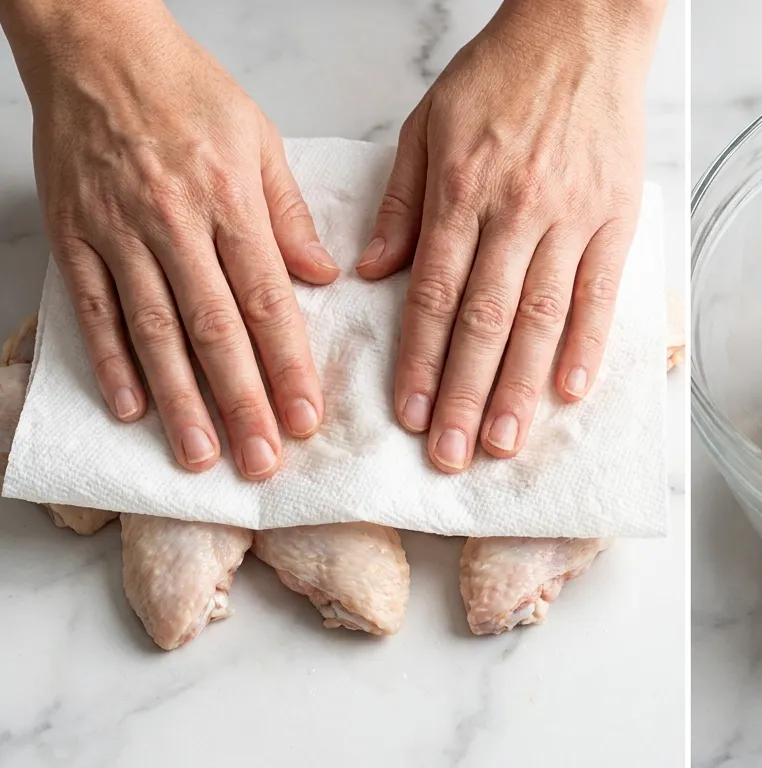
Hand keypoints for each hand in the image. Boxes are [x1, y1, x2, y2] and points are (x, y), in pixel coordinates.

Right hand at [1, 0, 337, 478]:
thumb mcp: (259, 140)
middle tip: (262, 461)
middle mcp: (175, 223)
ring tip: (201, 456)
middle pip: (214, 329)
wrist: (96, 48)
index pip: (267, 300)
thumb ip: (290, 215)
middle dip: (242, 402)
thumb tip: (324, 276)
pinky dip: (112, 362)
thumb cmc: (187, 91)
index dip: (287, 365)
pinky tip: (132, 409)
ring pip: (154, 331)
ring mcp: (118, 233)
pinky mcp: (74, 236)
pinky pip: (95, 309)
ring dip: (179, 400)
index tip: (306, 417)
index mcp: (230, 201)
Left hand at [358, 0, 663, 471]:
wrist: (579, 30)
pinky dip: (588, 343)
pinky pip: (600, 291)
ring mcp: (570, 217)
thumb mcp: (427, 125)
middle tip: (453, 455)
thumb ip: (401, 203)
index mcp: (461, 190)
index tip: (412, 416)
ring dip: (521, 386)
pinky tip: (571, 391)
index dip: (422, 361)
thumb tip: (372, 273)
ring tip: (505, 441)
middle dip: (466, 394)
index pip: (435, 294)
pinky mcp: (615, 217)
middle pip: (485, 320)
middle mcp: (515, 211)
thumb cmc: (500, 76)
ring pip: (541, 317)